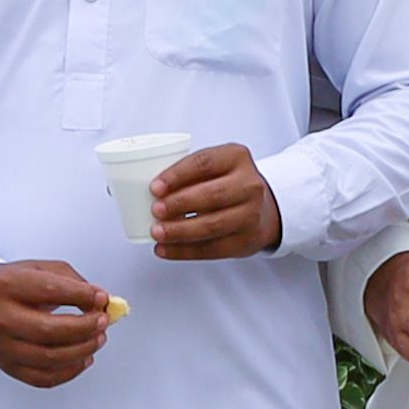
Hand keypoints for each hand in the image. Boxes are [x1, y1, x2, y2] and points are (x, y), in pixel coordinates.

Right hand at [0, 258, 118, 387]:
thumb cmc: (12, 286)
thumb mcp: (38, 269)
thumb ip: (72, 281)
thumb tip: (100, 300)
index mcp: (7, 285)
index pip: (51, 291)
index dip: (82, 296)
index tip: (101, 298)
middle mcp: (1, 317)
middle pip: (51, 330)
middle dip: (86, 327)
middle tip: (103, 321)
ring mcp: (3, 346)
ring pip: (51, 357)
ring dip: (83, 349)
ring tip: (97, 338)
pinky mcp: (9, 367)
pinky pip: (45, 378)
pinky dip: (71, 370)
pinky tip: (83, 358)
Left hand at [148, 143, 283, 260]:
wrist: (262, 208)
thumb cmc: (227, 184)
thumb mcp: (215, 167)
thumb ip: (188, 174)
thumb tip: (146, 190)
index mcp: (236, 157)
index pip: (204, 163)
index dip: (177, 175)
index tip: (155, 187)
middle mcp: (249, 185)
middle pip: (211, 195)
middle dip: (179, 204)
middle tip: (155, 210)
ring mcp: (251, 215)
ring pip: (212, 225)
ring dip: (180, 231)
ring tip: (157, 232)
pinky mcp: (246, 241)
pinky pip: (212, 249)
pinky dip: (185, 251)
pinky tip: (165, 249)